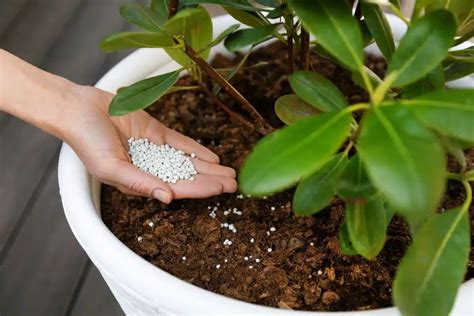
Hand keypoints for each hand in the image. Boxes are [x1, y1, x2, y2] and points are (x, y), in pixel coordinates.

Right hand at [61, 86, 236, 202]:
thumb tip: (167, 197)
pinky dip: (195, 149)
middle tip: (235, 183)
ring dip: (208, 167)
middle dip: (211, 181)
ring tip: (230, 172)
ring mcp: (154, 150)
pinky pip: (180, 143)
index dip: (201, 189)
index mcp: (139, 182)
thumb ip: (139, 183)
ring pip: (187, 161)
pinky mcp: (155, 132)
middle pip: (187, 177)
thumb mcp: (111, 167)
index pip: (178, 188)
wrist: (79, 110)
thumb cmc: (87, 142)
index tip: (222, 189)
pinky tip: (212, 156)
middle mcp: (150, 168)